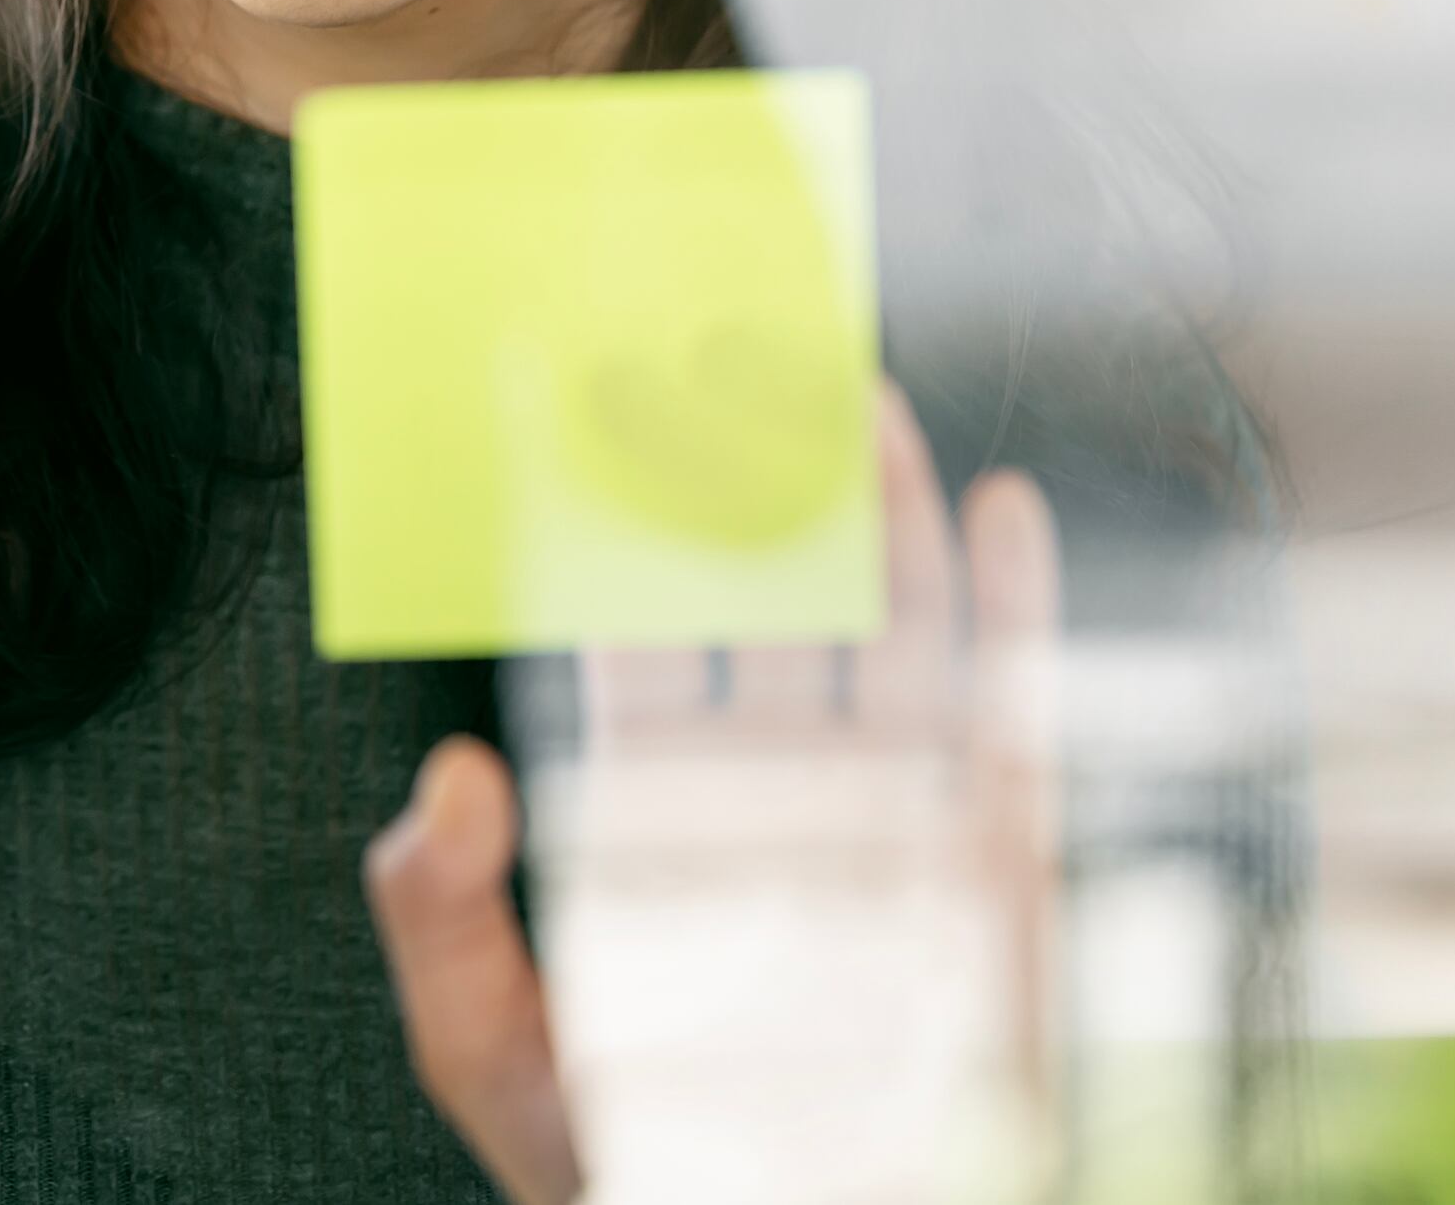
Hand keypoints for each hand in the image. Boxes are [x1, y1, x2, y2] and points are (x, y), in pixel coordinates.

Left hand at [364, 396, 1063, 1204]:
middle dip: (755, 468)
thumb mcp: (486, 1045)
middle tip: (731, 333)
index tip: (575, 390)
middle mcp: (770, 788)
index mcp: (648, 805)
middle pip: (770, 592)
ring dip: (879, 508)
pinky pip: (1005, 715)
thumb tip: (441, 768)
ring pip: (890, 627)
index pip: (625, 624)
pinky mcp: (987, 867)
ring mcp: (884, 819)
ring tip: (855, 392)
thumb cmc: (616, 1162)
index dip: (604, 512)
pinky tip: (1000, 507)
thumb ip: (439, 914)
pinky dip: (1014, 607)